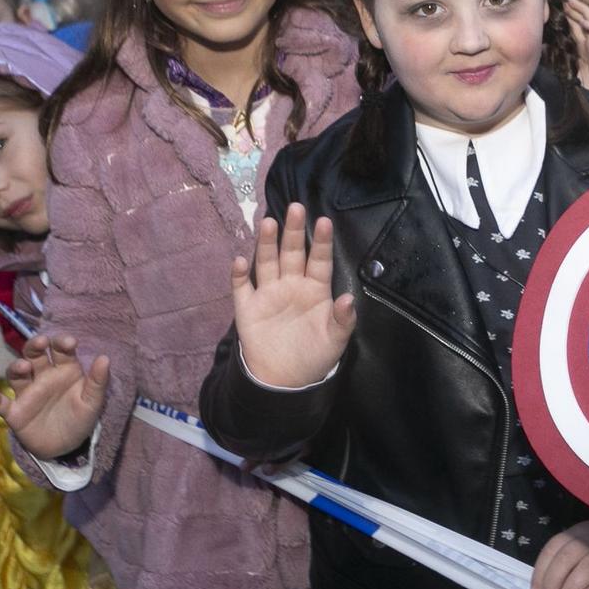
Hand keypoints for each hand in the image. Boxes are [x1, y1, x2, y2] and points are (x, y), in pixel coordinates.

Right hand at [0, 333, 110, 459]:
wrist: (67, 448)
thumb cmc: (80, 419)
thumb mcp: (93, 402)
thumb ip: (98, 382)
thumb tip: (105, 358)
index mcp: (65, 370)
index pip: (61, 350)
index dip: (62, 343)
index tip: (68, 343)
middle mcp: (44, 377)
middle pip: (34, 355)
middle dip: (35, 346)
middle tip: (41, 343)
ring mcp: (28, 393)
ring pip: (17, 374)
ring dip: (17, 367)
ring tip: (24, 367)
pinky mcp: (16, 412)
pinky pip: (0, 403)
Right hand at [231, 203, 356, 389]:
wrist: (285, 380)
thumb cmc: (315, 355)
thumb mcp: (335, 340)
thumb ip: (343, 320)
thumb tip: (349, 299)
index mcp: (315, 290)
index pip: (319, 261)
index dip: (321, 242)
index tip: (324, 221)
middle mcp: (291, 285)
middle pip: (292, 253)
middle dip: (293, 231)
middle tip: (296, 207)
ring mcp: (268, 294)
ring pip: (267, 262)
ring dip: (267, 244)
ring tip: (269, 222)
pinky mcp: (248, 308)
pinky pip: (242, 287)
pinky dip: (240, 274)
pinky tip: (241, 261)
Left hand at [563, 0, 588, 98]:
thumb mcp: (570, 77)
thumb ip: (562, 66)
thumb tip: (545, 57)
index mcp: (586, 53)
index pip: (579, 30)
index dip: (572, 18)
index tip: (561, 8)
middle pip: (587, 24)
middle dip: (577, 11)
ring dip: (585, 13)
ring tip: (573, 3)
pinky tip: (585, 22)